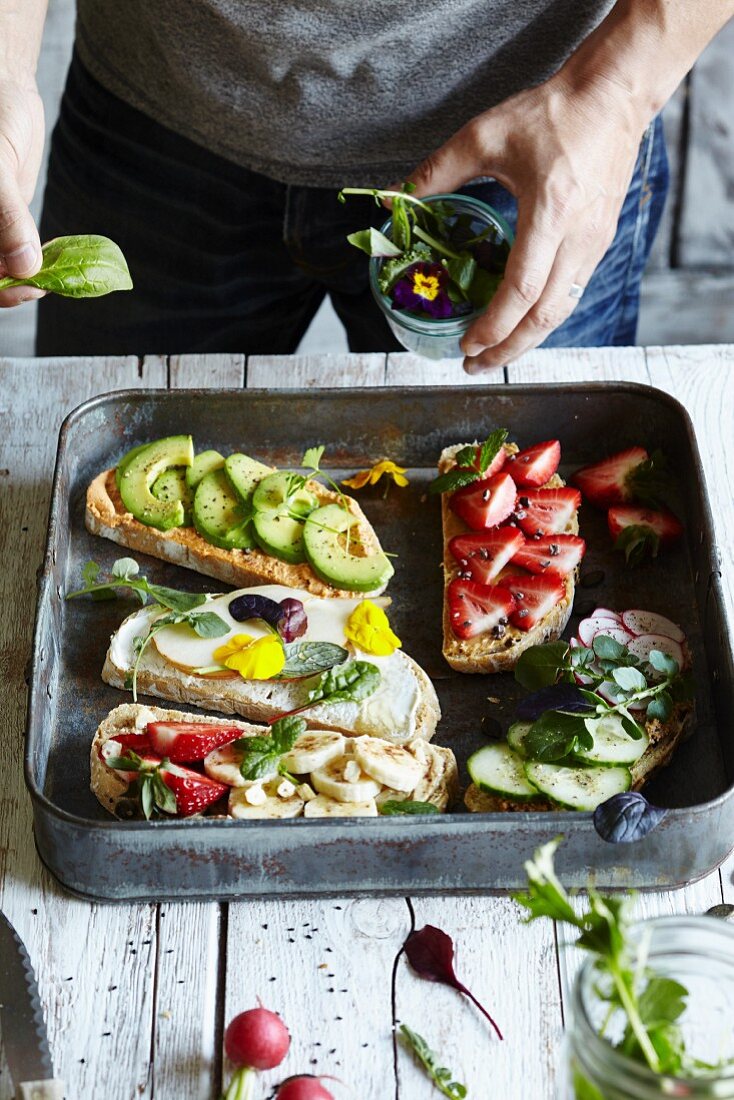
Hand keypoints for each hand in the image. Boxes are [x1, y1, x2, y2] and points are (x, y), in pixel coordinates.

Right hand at [0, 76, 44, 307]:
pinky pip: (17, 255)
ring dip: (30, 278)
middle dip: (15, 286)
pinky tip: (57, 262)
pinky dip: (37, 263)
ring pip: (3, 270)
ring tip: (60, 273)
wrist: (4, 88)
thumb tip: (24, 266)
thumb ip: (6, 213)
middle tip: (49, 283)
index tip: (29, 286)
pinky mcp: (4, 225)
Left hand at [404, 74, 647, 371]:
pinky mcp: (601, 242)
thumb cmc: (550, 113)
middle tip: (473, 366)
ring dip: (527, 340)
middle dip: (508, 350)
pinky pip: (571, 293)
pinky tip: (520, 322)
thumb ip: (436, 171)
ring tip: (494, 354)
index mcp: (551, 212)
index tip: (467, 345)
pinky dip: (543, 317)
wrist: (614, 96)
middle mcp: (579, 236)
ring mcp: (596, 243)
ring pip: (562, 311)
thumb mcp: (484, 135)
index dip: (494, 325)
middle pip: (545, 316)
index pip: (522, 289)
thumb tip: (392, 199)